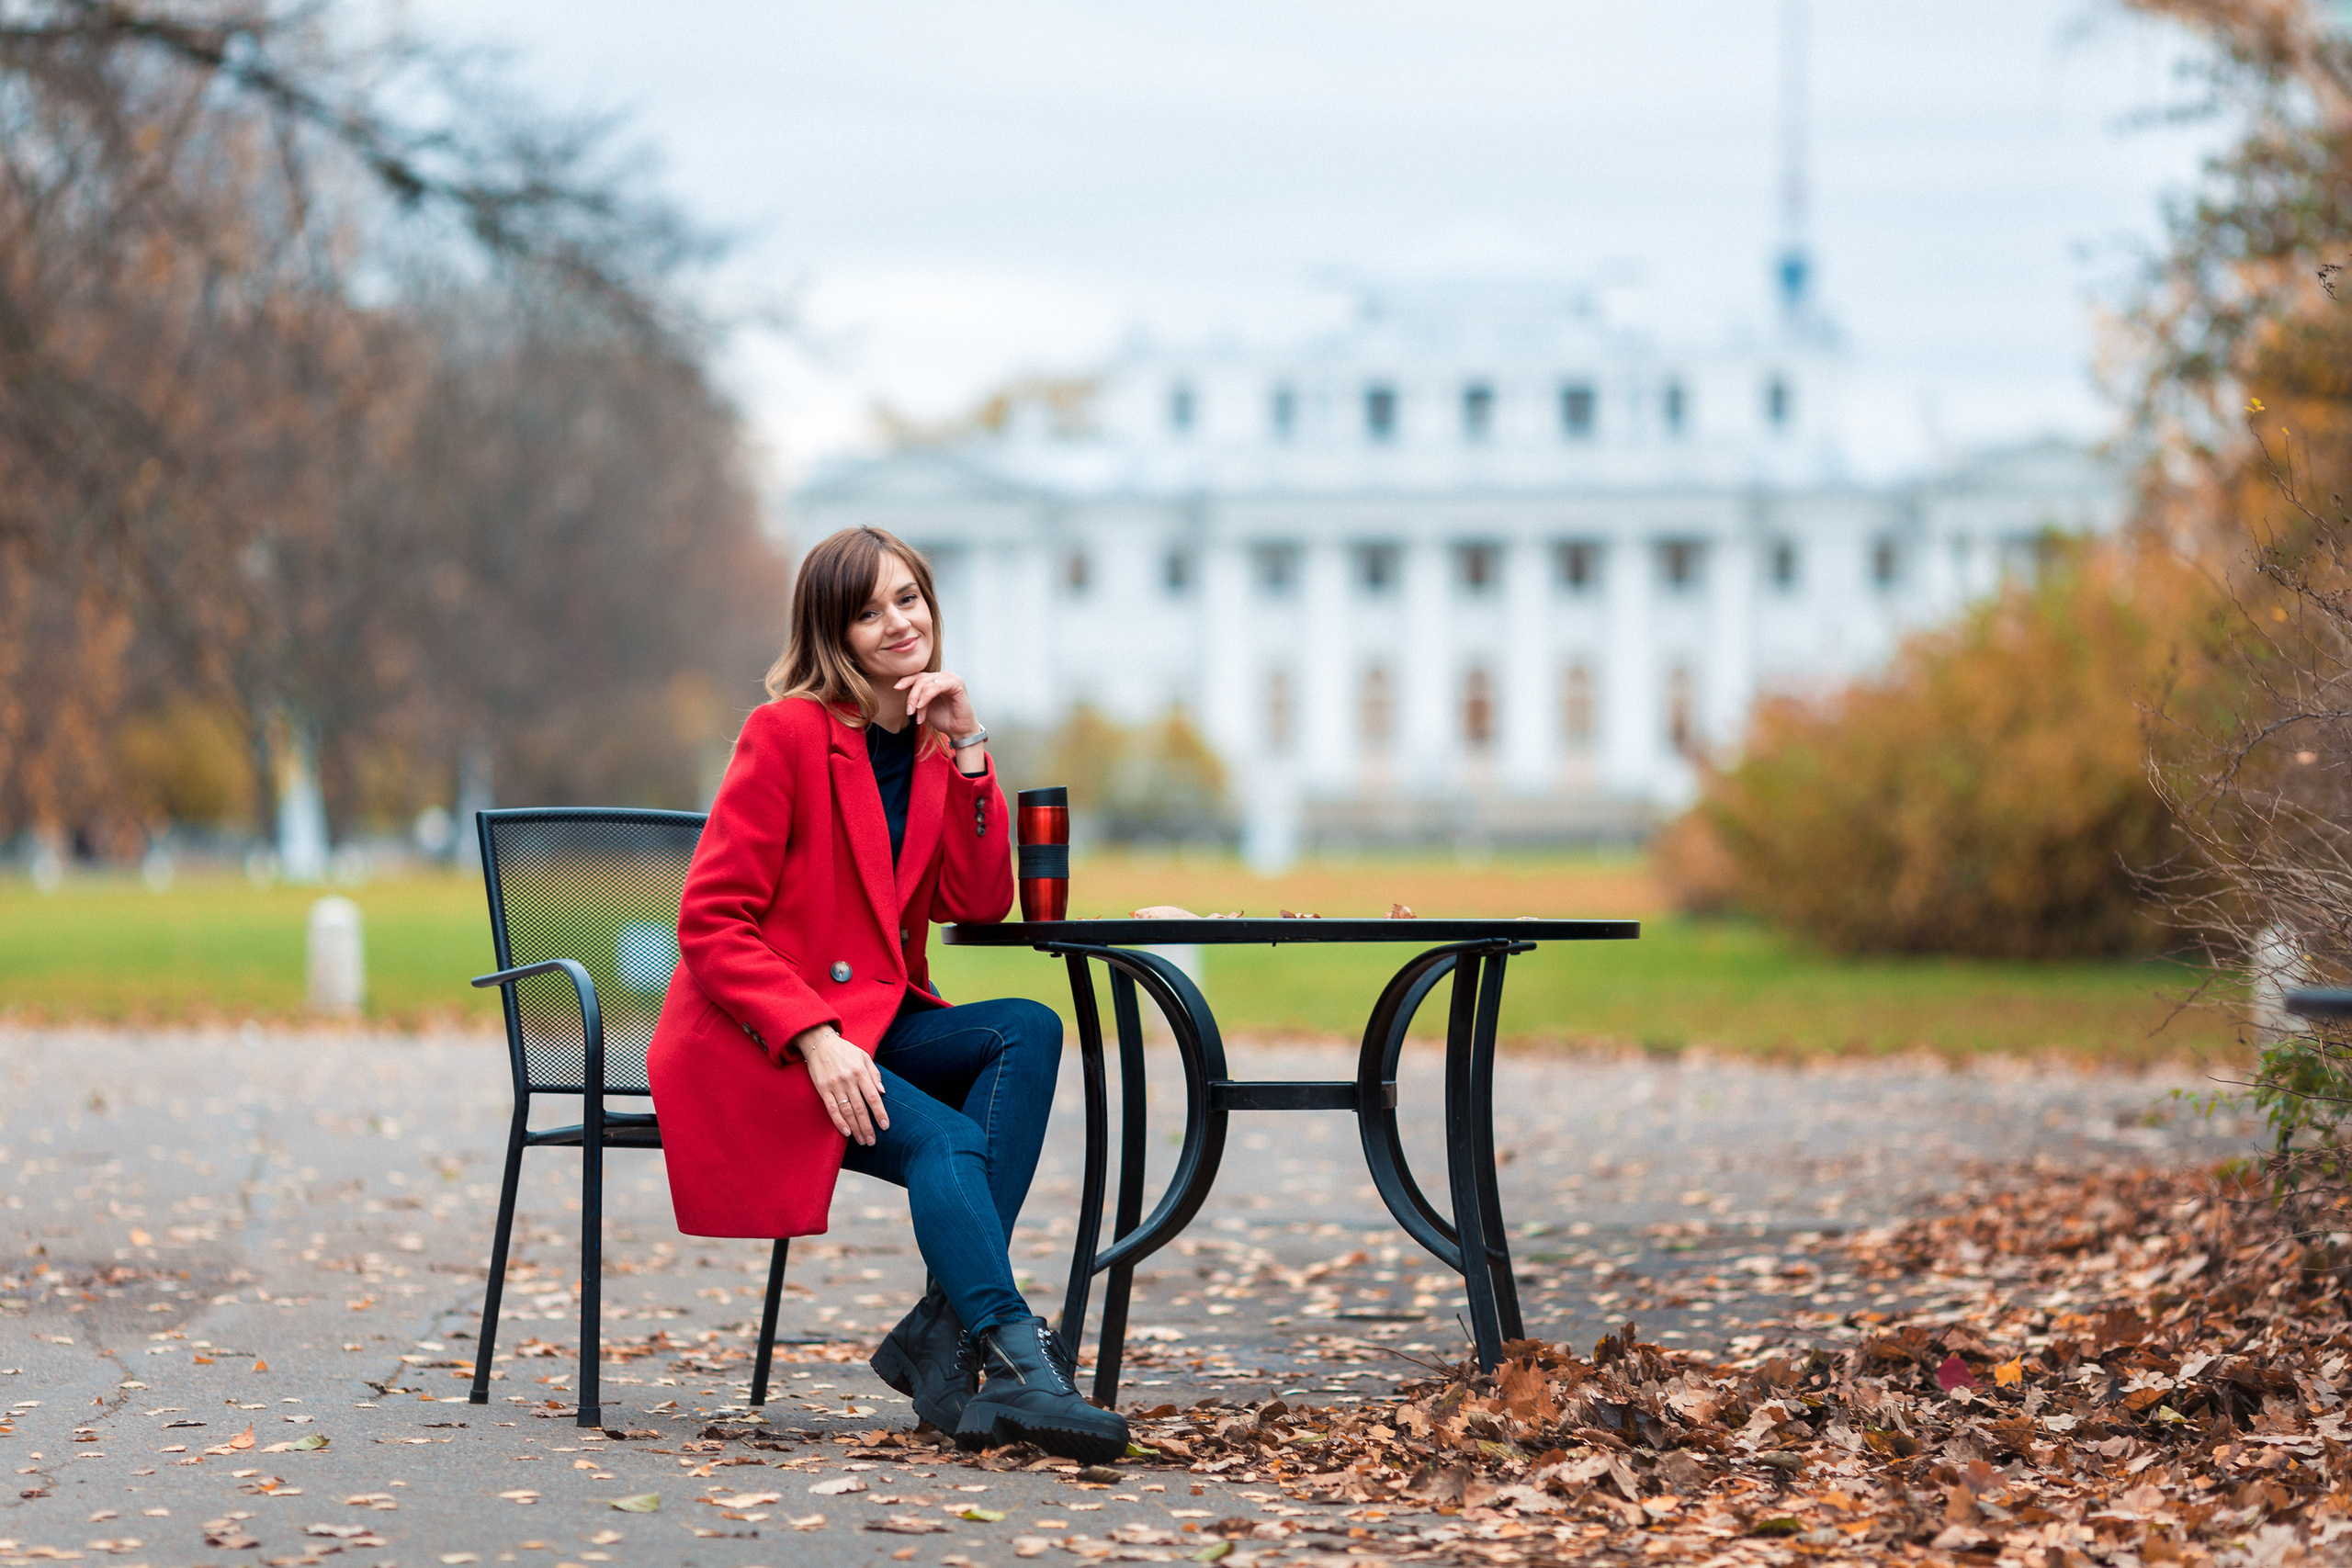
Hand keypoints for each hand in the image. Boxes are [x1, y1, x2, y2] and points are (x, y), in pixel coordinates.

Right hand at [795, 1025, 887, 1144]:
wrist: (820, 1043)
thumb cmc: (845, 1051)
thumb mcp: (864, 1056)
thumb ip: (874, 1074)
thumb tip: (883, 1092)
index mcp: (860, 1072)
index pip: (873, 1097)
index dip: (880, 1113)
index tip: (885, 1126)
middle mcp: (848, 1080)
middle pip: (860, 1108)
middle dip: (867, 1126)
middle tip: (872, 1142)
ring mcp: (834, 1085)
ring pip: (847, 1111)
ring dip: (855, 1128)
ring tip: (861, 1140)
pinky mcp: (822, 1089)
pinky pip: (831, 1108)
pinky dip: (839, 1121)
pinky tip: (846, 1132)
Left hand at [894, 669, 978, 741]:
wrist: (959, 731)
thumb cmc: (944, 719)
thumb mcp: (924, 706)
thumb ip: (915, 696)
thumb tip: (899, 687)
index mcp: (936, 679)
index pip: (918, 675)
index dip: (906, 680)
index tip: (896, 688)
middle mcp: (943, 676)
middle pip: (920, 678)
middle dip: (911, 694)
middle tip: (908, 711)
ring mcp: (951, 678)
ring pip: (926, 682)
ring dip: (917, 698)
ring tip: (915, 713)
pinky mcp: (957, 683)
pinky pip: (936, 686)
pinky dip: (926, 696)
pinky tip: (921, 706)